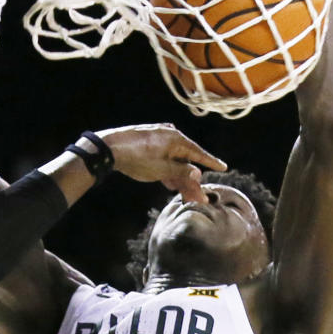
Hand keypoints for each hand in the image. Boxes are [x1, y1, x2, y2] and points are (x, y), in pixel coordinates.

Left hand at [92, 124, 226, 194]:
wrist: (109, 148)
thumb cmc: (137, 158)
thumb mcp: (162, 169)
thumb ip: (181, 172)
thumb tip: (197, 172)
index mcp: (177, 139)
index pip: (199, 153)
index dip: (211, 162)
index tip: (223, 167)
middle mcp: (170, 135)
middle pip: (185, 160)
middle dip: (191, 180)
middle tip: (198, 198)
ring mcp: (158, 138)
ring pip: (174, 160)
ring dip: (179, 178)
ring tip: (184, 195)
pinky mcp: (148, 143)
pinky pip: (164, 158)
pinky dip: (168, 170)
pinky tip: (169, 183)